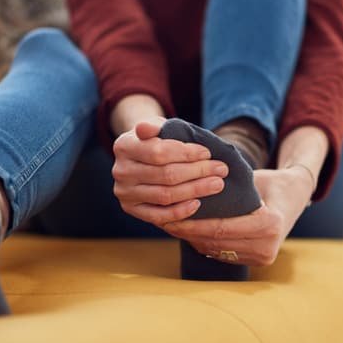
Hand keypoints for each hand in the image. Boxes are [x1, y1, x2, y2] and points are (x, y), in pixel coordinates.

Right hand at [112, 117, 229, 226]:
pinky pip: (158, 215)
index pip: (160, 152)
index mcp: (124, 146)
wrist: (140, 158)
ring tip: (217, 184)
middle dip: (198, 172)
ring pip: (165, 195)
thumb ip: (155, 126)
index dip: (187, 153)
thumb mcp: (156, 126)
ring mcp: (125, 193)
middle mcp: (120, 171)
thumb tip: (145, 128)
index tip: (208, 153)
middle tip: (221, 170)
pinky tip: (198, 204)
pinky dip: (180, 211)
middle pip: (165, 175)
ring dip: (195, 190)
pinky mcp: (132, 210)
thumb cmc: (155, 139)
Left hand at [161, 166, 313, 266]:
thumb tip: (194, 179)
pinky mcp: (257, 261)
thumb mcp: (255, 177)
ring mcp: (263, 257)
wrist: (296, 197)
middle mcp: (267, 247)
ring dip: (191, 239)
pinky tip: (186, 232)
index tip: (171, 214)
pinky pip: (222, 253)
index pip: (221, 228)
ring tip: (169, 225)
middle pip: (215, 242)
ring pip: (216, 250)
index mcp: (268, 225)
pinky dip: (202, 243)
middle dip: (187, 232)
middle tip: (162, 220)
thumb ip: (231, 184)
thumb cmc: (273, 181)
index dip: (193, 223)